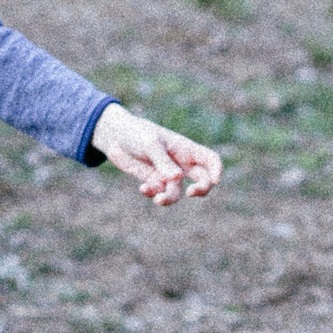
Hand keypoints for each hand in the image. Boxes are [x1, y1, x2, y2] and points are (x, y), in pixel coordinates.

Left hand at [90, 104, 222, 205]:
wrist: (116, 136)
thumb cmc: (137, 133)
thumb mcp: (150, 143)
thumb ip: (163, 161)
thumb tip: (176, 178)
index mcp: (185, 149)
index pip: (210, 160)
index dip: (217, 170)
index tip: (215, 181)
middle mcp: (180, 164)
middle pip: (202, 180)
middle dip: (201, 189)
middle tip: (190, 192)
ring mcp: (166, 174)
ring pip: (176, 192)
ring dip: (169, 198)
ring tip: (158, 199)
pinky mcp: (152, 181)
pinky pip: (157, 192)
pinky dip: (151, 193)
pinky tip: (143, 188)